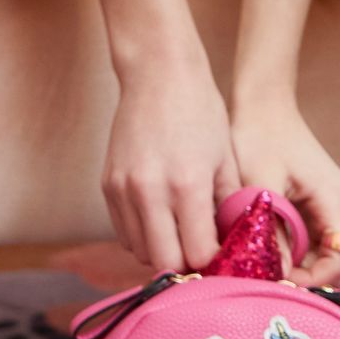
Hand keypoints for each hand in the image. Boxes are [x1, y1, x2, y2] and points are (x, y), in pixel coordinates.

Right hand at [103, 43, 236, 274]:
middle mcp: (150, 191)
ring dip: (161, 251)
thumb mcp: (226, 158)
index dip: (212, 261)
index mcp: (187, 185)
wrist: (158, 74)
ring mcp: (123, 189)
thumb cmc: (200, 112)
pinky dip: (142, 235)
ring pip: (140, 251)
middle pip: (164, 262)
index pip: (197, 253)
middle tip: (200, 251)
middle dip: (185, 264)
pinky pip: (123, 232)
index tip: (221, 254)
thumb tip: (232, 244)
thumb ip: (229, 205)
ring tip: (180, 233)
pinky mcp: (108, 185)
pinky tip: (160, 218)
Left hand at [229, 89, 339, 287]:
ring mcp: (336, 204)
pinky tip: (268, 254)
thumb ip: (273, 233)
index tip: (279, 286)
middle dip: (306, 278)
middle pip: (337, 261)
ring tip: (264, 272)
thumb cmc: (260, 137)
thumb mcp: (262, 188)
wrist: (263, 104)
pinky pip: (315, 240)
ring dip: (299, 267)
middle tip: (267, 285)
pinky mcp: (322, 204)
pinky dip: (295, 252)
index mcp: (338, 200)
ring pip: (325, 254)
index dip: (313, 281)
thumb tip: (276, 276)